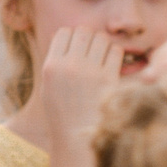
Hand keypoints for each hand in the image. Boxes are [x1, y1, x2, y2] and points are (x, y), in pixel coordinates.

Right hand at [35, 27, 125, 151]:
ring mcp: (90, 71)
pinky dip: (115, 54)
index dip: (72, 36)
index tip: (78, 46)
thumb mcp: (49, 85)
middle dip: (90, 37)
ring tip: (103, 57)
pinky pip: (116, 52)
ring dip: (104, 44)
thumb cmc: (63, 111)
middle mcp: (69, 65)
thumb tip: (64, 35)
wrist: (77, 135)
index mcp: (51, 66)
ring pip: (101, 38)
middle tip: (93, 50)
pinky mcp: (108, 78)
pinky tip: (112, 65)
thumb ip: (55, 61)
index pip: (64, 32)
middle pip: (83, 31)